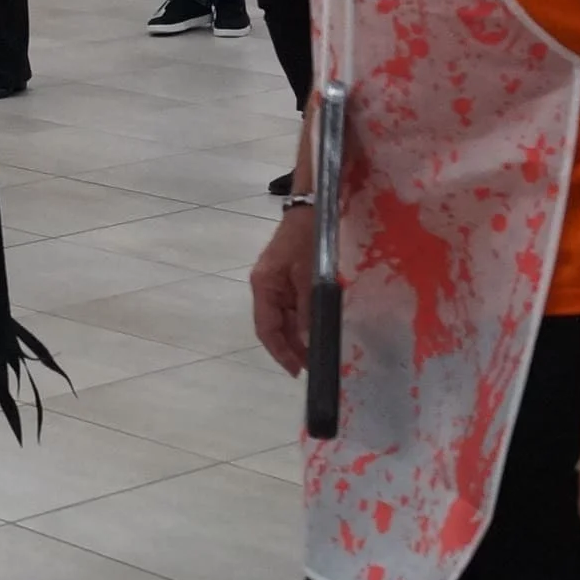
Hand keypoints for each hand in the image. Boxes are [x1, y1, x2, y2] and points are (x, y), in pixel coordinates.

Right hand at [249, 205, 315, 374]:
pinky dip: (302, 322)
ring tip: (315, 356)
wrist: (310, 208)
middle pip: (274, 327)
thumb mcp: (309, 275)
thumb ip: (308, 308)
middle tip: (311, 367)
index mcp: (264, 287)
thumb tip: (307, 340)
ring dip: (297, 338)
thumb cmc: (307, 238)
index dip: (281, 352)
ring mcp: (275, 284)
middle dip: (291, 349)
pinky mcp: (286, 280)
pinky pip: (292, 308)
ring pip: (283, 320)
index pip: (267, 329)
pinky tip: (314, 332)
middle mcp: (264, 289)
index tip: (296, 371)